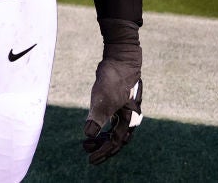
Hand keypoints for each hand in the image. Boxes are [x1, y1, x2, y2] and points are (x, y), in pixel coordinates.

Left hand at [82, 19, 142, 164]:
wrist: (120, 57)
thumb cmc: (114, 78)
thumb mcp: (103, 99)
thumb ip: (96, 118)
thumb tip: (88, 134)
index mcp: (129, 119)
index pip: (116, 143)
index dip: (103, 153)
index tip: (90, 159)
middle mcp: (130, 116)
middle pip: (117, 139)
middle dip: (103, 148)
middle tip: (87, 151)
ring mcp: (125, 108)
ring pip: (115, 129)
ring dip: (102, 137)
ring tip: (88, 141)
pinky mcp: (119, 100)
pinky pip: (112, 119)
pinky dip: (103, 125)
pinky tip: (93, 126)